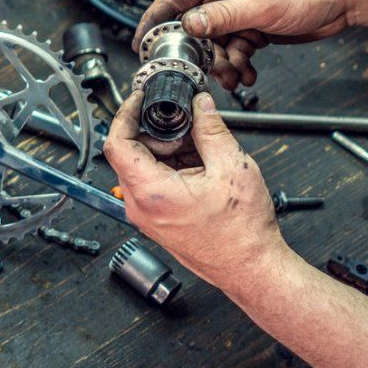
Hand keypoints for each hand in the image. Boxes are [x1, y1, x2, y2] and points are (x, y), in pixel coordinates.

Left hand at [103, 89, 289, 295]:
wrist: (251, 267)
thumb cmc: (242, 232)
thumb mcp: (232, 167)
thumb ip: (211, 129)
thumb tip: (200, 104)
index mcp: (150, 191)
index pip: (117, 143)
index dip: (126, 114)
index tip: (140, 99)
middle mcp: (140, 206)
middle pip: (131, 153)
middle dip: (159, 133)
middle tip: (188, 124)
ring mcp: (146, 215)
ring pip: (144, 166)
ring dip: (169, 150)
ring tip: (202, 150)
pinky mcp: (157, 219)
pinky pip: (154, 182)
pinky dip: (173, 166)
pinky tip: (201, 165)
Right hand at [133, 0, 358, 88]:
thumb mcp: (260, 4)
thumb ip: (221, 16)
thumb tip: (188, 24)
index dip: (155, 20)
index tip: (143, 44)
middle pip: (192, 28)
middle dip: (200, 54)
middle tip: (209, 71)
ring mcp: (236, 10)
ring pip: (213, 44)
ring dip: (222, 63)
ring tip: (237, 75)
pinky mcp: (250, 25)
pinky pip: (232, 49)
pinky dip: (237, 64)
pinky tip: (247, 72)